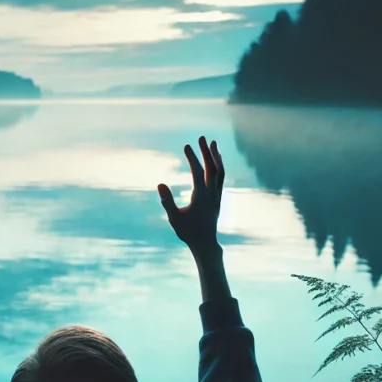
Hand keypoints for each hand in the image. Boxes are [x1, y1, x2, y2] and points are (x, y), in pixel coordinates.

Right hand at [157, 135, 223, 253]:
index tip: (186, 145)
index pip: (197, 172)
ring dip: (216, 156)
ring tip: (212, 143)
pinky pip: (221, 178)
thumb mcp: (174, 218)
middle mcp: (211, 193)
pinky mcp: (218, 198)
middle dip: (206, 151)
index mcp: (201, 196)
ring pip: (220, 172)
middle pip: (212, 168)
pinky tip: (215, 160)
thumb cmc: (188, 232)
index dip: (192, 158)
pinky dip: (219, 166)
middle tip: (201, 137)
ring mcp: (217, 195)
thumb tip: (160, 184)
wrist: (205, 244)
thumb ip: (167, 201)